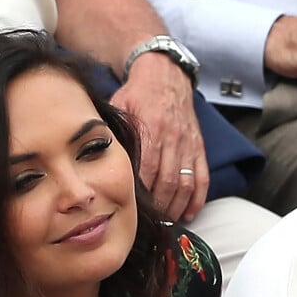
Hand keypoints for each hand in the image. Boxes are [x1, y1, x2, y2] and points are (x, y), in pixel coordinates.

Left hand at [111, 52, 208, 221]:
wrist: (165, 74)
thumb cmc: (137, 94)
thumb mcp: (118, 107)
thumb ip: (111, 133)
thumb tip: (95, 161)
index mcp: (152, 128)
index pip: (147, 168)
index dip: (141, 191)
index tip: (131, 208)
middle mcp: (172, 138)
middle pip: (166, 181)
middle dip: (158, 206)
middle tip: (148, 222)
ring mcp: (187, 144)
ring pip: (185, 183)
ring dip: (176, 206)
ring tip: (165, 221)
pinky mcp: (198, 147)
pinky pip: (201, 177)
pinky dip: (197, 198)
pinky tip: (189, 213)